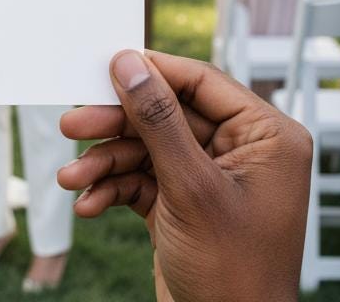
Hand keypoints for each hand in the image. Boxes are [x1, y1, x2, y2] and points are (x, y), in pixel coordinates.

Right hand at [58, 50, 311, 301]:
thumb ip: (159, 121)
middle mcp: (242, 152)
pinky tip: (89, 204)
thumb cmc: (235, 275)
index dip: (152, 73)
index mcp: (266, 137)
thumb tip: (131, 66)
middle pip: (166, 115)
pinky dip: (113, 189)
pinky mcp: (184, 204)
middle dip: (117, 125)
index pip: (201, 83)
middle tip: (73, 124)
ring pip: (147, 149)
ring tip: (72, 177)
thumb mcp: (191, 188)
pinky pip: (142, 179)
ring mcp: (210, 179)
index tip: (106, 67)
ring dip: (106, 163)